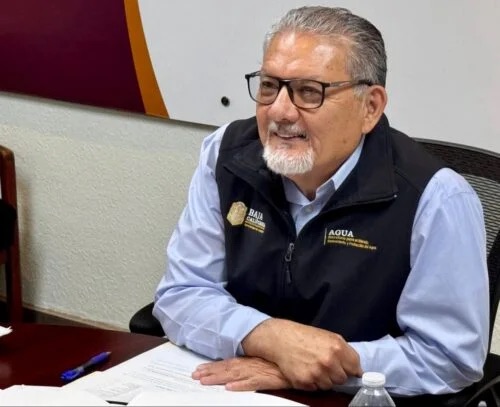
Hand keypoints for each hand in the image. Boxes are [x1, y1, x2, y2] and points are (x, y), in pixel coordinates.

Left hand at [192, 356, 289, 390]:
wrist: (298, 362)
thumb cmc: (280, 361)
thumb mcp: (262, 360)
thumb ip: (249, 362)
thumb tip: (233, 369)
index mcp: (249, 360)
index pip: (227, 363)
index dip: (212, 366)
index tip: (199, 369)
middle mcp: (250, 364)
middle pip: (227, 369)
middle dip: (210, 372)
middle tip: (195, 376)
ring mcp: (257, 372)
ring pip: (234, 375)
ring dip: (219, 378)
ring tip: (205, 381)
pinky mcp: (266, 380)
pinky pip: (252, 383)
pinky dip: (241, 386)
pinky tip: (229, 388)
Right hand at [242, 319, 361, 390]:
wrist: (281, 338)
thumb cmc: (304, 336)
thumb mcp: (328, 337)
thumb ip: (344, 351)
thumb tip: (356, 369)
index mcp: (337, 348)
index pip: (355, 368)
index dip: (350, 369)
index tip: (346, 368)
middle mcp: (329, 361)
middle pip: (342, 379)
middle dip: (335, 373)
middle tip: (325, 364)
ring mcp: (317, 373)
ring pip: (329, 386)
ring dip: (323, 379)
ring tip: (313, 365)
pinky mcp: (305, 381)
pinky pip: (315, 388)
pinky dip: (311, 382)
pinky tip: (305, 370)